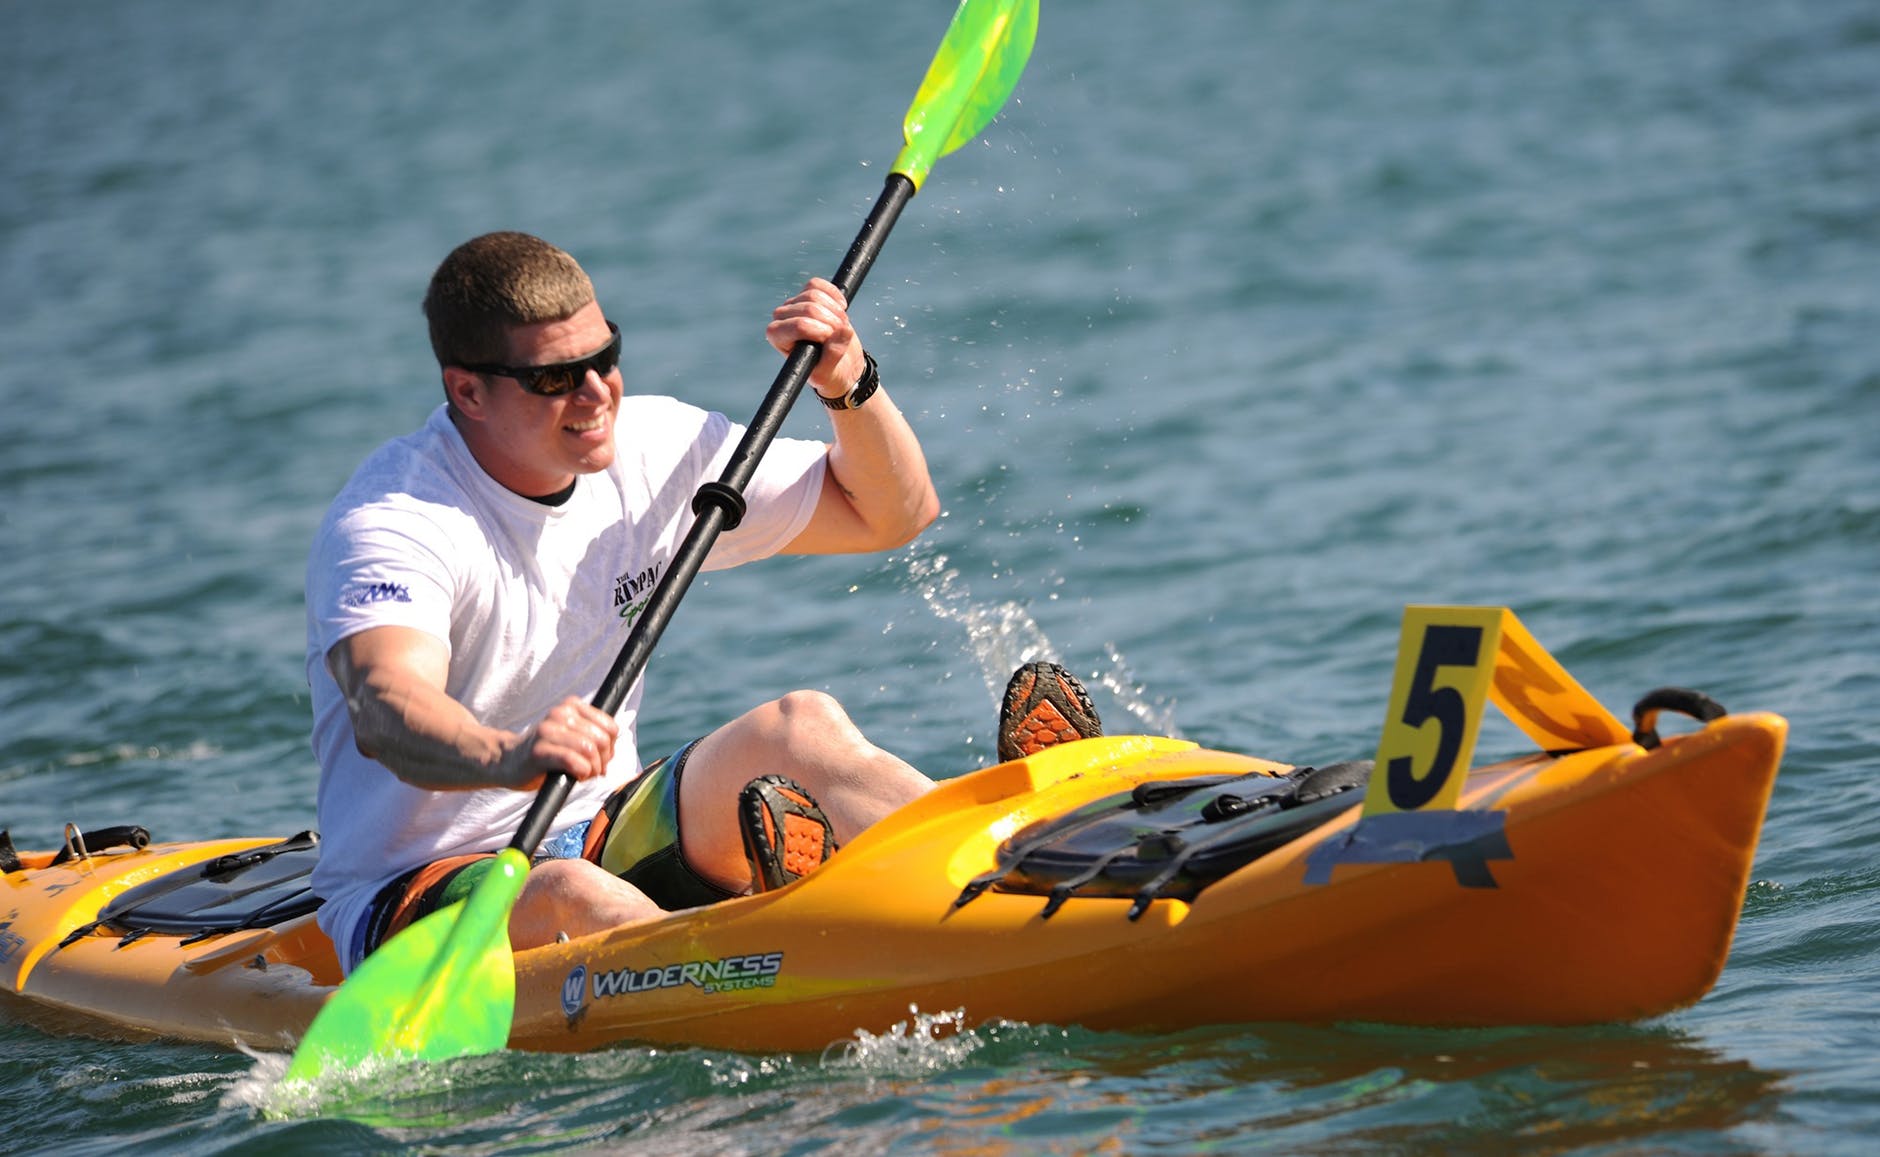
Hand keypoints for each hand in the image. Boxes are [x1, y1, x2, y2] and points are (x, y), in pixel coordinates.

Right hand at [501, 696, 618, 790]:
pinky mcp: (539, 751)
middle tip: (592, 770)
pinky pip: (572, 760)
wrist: (509, 762)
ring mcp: (548, 731)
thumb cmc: (547, 752)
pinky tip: (574, 776)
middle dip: (603, 760)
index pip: (610, 727)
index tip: (599, 759)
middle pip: (602, 740)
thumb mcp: (572, 737)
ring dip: (592, 769)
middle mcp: (560, 713)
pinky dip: (581, 772)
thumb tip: (611, 753)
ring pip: (589, 749)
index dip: (610, 748)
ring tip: (582, 774)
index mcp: (572, 706)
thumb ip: (593, 737)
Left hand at [766, 278, 865, 399]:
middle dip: (831, 321)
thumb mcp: (829, 372)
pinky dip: (833, 294)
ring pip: (814, 294)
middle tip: (842, 334)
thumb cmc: (828, 372)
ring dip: (835, 310)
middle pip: (808, 308)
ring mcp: (793, 304)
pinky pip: (818, 284)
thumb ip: (834, 353)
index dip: (820, 330)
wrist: (838, 363)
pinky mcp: (807, 294)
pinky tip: (841, 307)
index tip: (830, 341)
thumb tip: (844, 329)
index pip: (798, 325)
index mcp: (778, 338)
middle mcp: (781, 318)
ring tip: (842, 326)